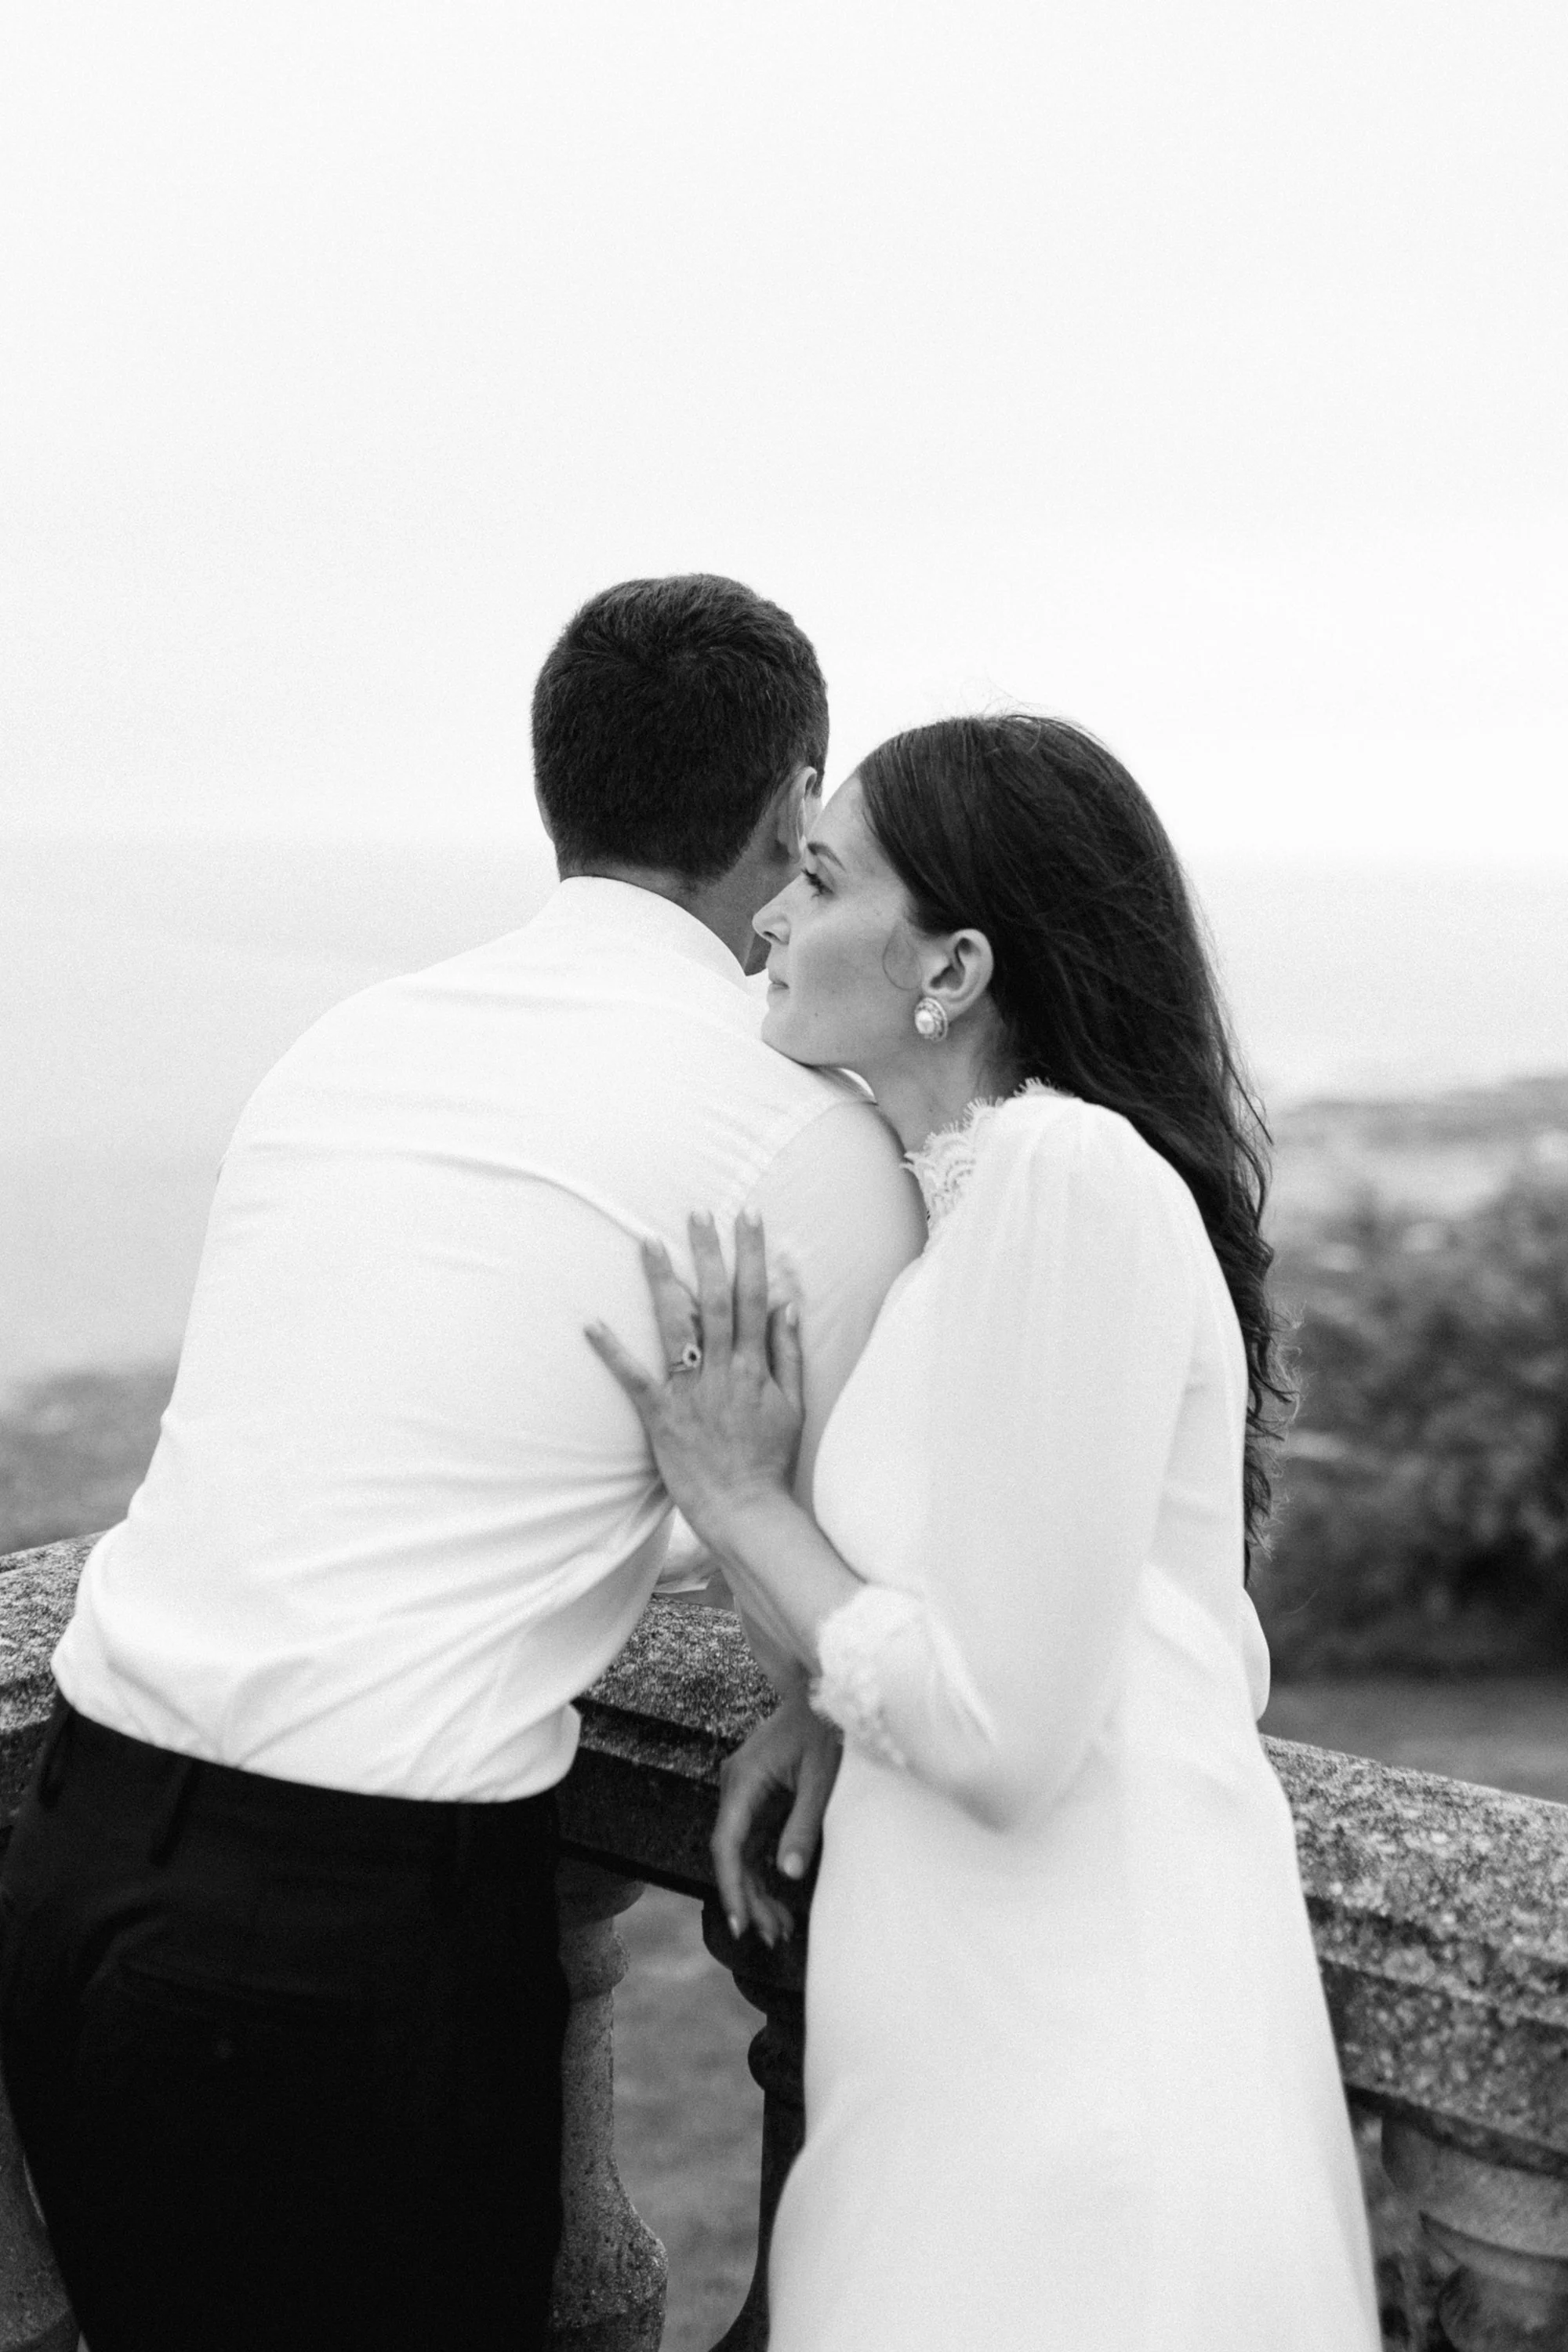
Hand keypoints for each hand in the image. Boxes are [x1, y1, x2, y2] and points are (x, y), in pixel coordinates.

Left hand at [586, 1210, 803, 1547]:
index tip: (747, 1216)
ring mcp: (691, 1391)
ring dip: (663, 1282)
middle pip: (714, 1300)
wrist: (745, 1509)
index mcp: (755, 1365)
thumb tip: (786, 1306)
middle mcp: (723, 1370)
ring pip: (676, 1326)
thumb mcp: (794, 1405)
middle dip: (707, 1252)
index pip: (753, 1297)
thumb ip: (788, 1354)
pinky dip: (613, 1350)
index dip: (750, 1254)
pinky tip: (592, 1323)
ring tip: (647, 1242)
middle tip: (697, 1211)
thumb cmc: (769, 1459)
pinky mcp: (661, 1415)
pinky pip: (635, 1378)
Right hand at [712, 1688, 840, 1946]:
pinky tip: (779, 1899)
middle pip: (732, 1853)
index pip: (727, 1844)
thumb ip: (804, 1826)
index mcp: (745, 1780)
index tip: (741, 1922)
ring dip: (756, 1888)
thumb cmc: (827, 1728)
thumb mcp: (823, 1778)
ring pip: (741, 1851)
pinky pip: (753, 1839)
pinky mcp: (759, 1795)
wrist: (827, 1691)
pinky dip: (763, 1869)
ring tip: (779, 1929)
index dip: (731, 1886)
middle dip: (749, 1897)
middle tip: (772, 1937)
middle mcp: (736, 1786)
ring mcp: (745, 1790)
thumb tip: (788, 1875)